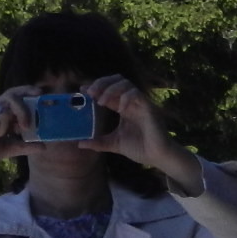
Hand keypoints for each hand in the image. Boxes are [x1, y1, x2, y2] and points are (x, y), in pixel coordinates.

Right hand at [0, 87, 44, 179]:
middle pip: (12, 97)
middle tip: (26, 127)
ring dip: (3, 129)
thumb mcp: (9, 148)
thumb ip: (25, 145)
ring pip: (4, 112)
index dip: (26, 91)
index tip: (40, 93)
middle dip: (23, 110)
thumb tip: (44, 146)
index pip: (14, 94)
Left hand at [79, 75, 202, 191]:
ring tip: (101, 101)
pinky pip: (138, 95)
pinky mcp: (149, 108)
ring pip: (127, 84)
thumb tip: (80, 143)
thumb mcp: (113, 144)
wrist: (156, 157)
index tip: (82, 90)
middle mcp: (131, 103)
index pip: (108, 91)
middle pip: (118, 80)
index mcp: (123, 108)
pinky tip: (120, 108)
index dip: (96, 87)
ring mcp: (140, 104)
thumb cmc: (139, 148)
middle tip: (90, 92)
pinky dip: (127, 97)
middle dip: (102, 83)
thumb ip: (98, 142)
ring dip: (111, 89)